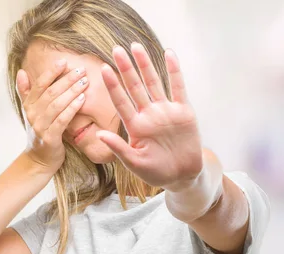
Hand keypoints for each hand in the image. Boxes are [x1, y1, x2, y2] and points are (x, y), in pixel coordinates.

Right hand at [15, 59, 89, 173]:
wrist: (40, 159)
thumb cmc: (40, 132)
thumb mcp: (31, 112)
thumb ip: (26, 92)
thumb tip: (21, 71)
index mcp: (28, 105)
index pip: (39, 84)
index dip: (51, 72)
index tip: (64, 61)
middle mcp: (32, 114)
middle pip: (50, 92)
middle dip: (66, 80)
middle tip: (81, 71)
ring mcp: (40, 126)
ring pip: (57, 104)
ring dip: (71, 91)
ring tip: (85, 82)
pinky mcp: (49, 137)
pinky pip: (62, 120)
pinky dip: (72, 108)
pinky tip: (82, 99)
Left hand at [96, 43, 202, 188]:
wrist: (183, 176)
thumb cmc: (157, 172)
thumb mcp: (135, 164)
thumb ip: (119, 149)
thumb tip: (100, 134)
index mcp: (135, 126)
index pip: (121, 101)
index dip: (113, 86)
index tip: (103, 69)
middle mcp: (149, 114)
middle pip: (135, 87)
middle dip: (126, 68)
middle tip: (116, 49)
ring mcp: (166, 111)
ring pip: (154, 83)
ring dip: (145, 65)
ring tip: (136, 47)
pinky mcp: (183, 111)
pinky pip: (178, 87)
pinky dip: (174, 71)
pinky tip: (169, 54)